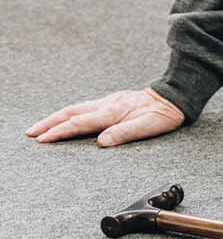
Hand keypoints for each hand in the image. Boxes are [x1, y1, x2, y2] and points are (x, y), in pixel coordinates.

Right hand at [26, 87, 185, 147]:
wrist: (176, 96)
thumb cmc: (164, 113)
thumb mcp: (148, 126)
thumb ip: (124, 133)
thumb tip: (101, 142)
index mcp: (113, 112)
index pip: (80, 123)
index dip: (60, 132)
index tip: (42, 139)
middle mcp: (108, 104)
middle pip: (71, 112)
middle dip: (49, 123)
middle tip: (31, 133)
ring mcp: (109, 101)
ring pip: (76, 108)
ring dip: (56, 117)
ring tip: (41, 126)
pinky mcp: (113, 101)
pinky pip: (85, 106)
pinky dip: (70, 113)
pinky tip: (67, 118)